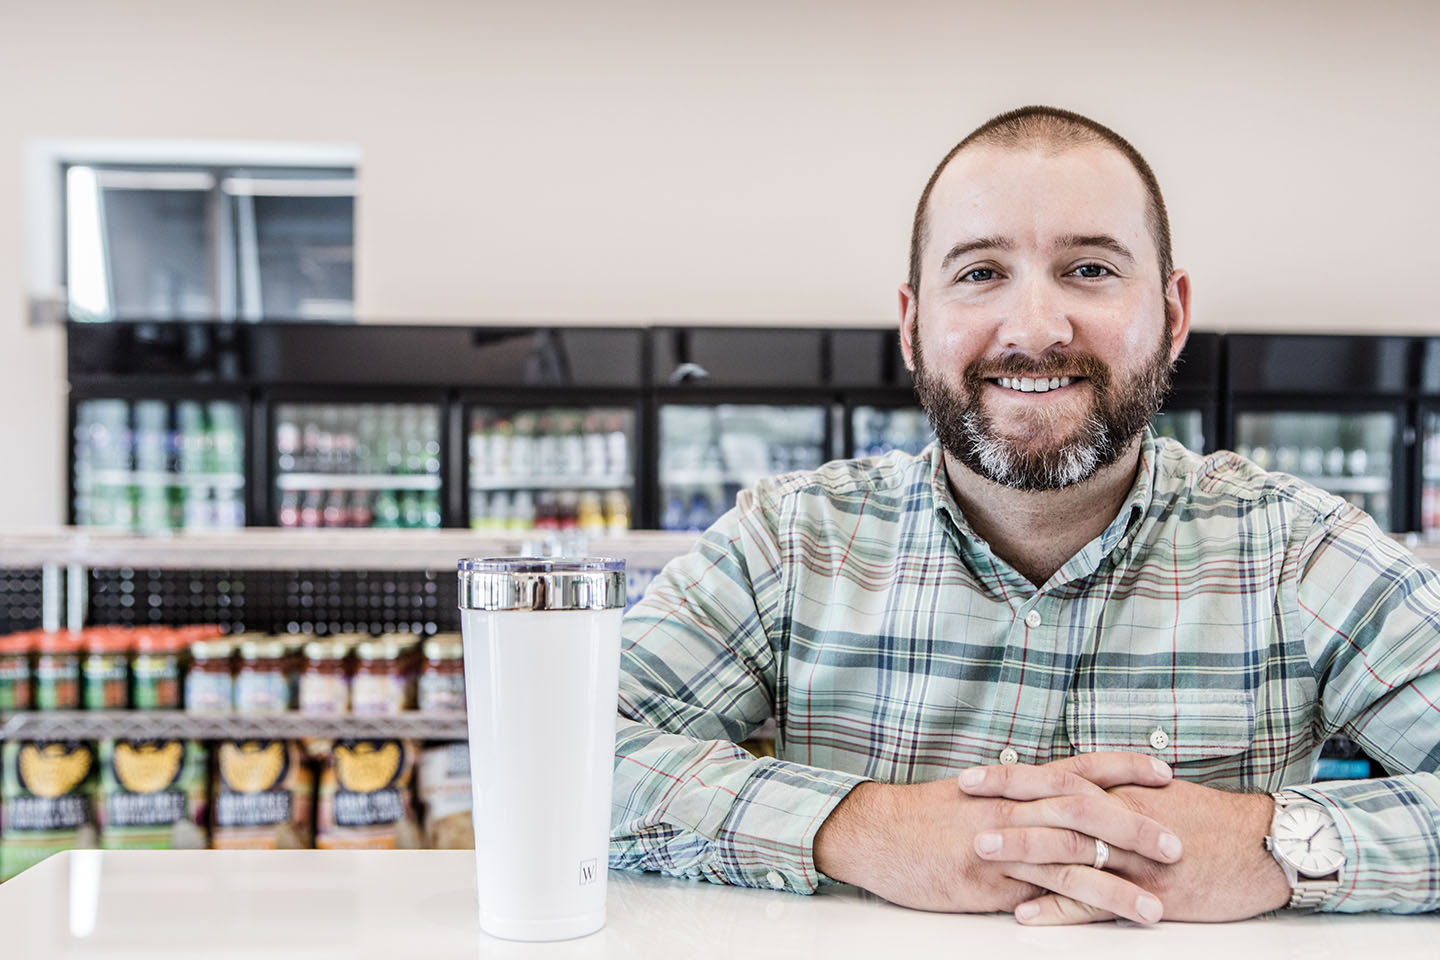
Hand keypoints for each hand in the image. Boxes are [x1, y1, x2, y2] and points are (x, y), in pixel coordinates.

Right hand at [813, 752, 1178, 921]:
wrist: (874, 832)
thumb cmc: (920, 817)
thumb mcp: (972, 797)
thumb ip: (1014, 800)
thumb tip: (1050, 803)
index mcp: (1013, 786)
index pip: (1079, 768)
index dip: (1124, 769)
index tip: (1163, 771)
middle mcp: (1015, 808)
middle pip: (1087, 811)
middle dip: (1136, 826)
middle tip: (1178, 843)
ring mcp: (1004, 845)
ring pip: (1074, 858)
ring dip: (1120, 882)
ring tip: (1160, 903)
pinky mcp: (990, 881)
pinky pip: (1044, 893)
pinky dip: (1080, 907)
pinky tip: (1107, 922)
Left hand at [963, 771, 1289, 923]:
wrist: (1268, 846)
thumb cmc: (1212, 821)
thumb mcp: (1159, 796)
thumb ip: (1113, 791)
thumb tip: (1068, 787)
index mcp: (1123, 791)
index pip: (1057, 776)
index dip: (1012, 777)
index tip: (971, 776)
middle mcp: (1124, 818)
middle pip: (1056, 804)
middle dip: (1006, 804)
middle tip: (961, 804)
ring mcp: (1136, 858)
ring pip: (1072, 849)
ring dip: (1023, 850)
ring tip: (980, 853)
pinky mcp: (1152, 894)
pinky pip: (1099, 902)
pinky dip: (1061, 908)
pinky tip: (1026, 913)